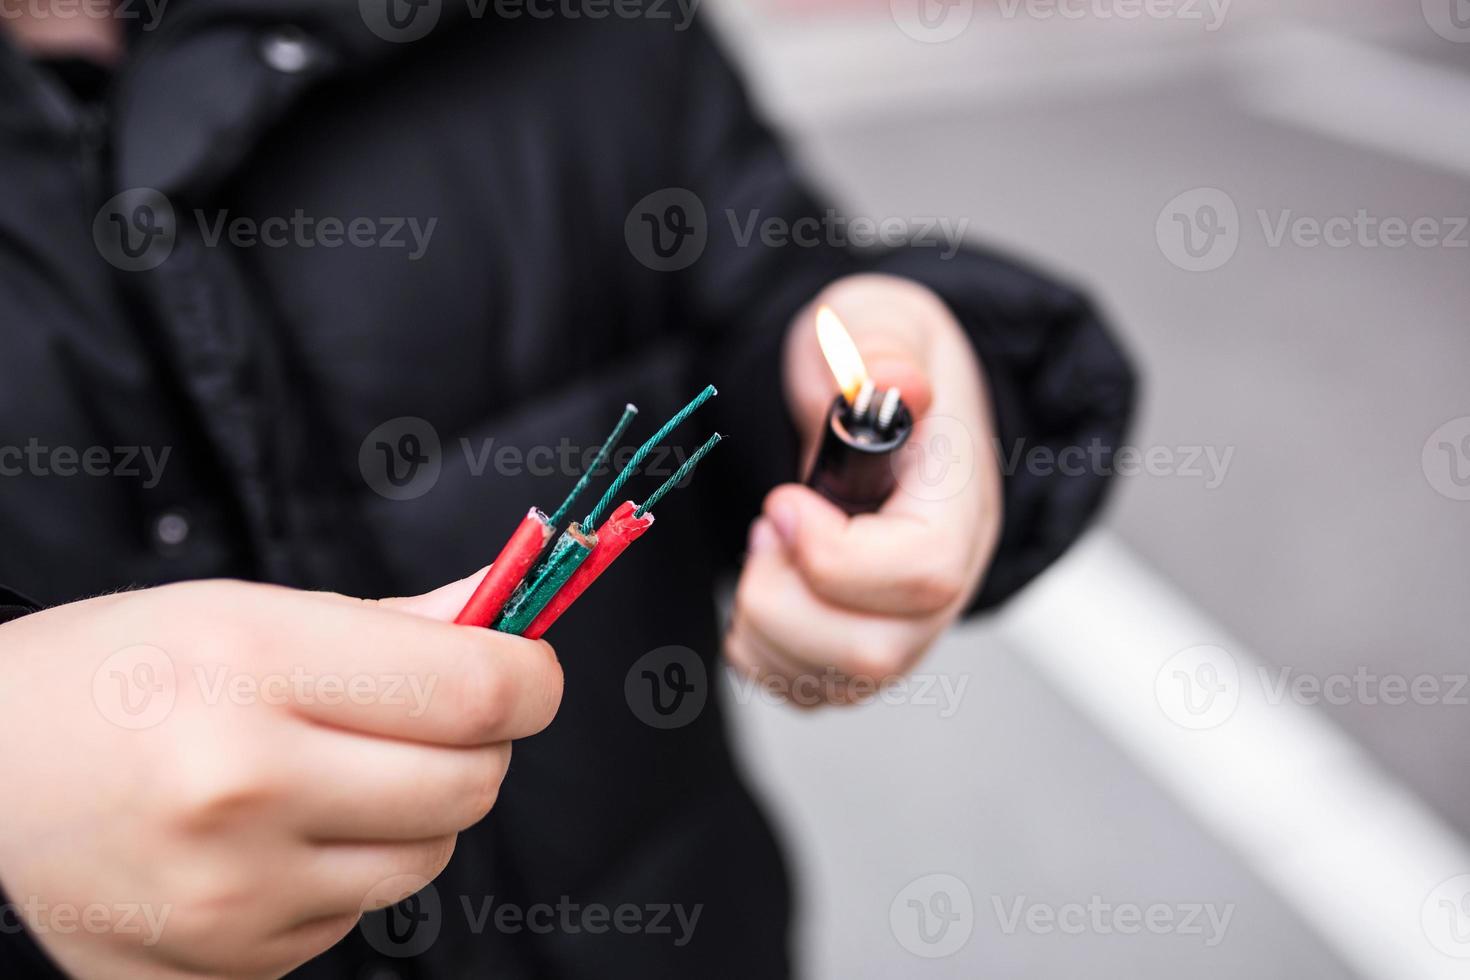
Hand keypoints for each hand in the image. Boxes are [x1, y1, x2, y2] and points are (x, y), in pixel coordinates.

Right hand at [0, 575, 560, 978]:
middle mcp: (240, 791)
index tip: (529, 671)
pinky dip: (341, 873)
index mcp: (252, 670)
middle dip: (477, 745)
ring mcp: (228, 898)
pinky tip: (271, 837)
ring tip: (330, 776)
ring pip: (425, 859)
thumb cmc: (124, 671)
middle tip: (427, 719)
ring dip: (414, 814)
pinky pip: (353, 918)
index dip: (531, 679)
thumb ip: (397, 624)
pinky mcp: (219, 968)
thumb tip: (506, 612)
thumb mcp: (250, 611)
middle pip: (470, 785)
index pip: (474, 692)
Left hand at [725, 273, 1001, 705]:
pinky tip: (761, 584)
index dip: (837, 557)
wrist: (874, 398)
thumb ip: (883, 347)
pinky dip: (760, 654)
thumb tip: (895, 383)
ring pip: (841, 683)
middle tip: (763, 530)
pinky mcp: (864, 648)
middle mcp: (946, 579)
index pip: (923, 574)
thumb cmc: (875, 361)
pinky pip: (810, 691)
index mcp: (958, 501)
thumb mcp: (878, 321)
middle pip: (878, 650)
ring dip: (765, 627)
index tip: (783, 503)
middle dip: (785, 600)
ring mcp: (907, 623)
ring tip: (761, 550)